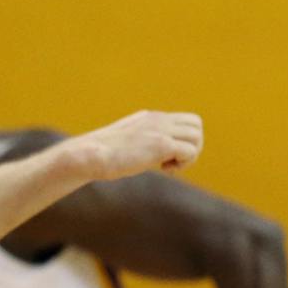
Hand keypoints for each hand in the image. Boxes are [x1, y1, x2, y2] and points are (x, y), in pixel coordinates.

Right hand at [63, 110, 203, 180]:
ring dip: (189, 155)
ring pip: (197, 136)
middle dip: (192, 146)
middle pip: (197, 125)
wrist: (91, 156)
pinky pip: (190, 151)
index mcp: (152, 118)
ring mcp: (160, 130)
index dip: (185, 140)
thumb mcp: (130, 142)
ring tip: (169, 166)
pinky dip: (184, 163)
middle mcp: (159, 120)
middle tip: (175, 161)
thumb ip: (145, 141)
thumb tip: (155, 153)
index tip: (170, 155)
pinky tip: (165, 169)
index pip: (187, 121)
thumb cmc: (105, 155)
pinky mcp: (160, 144)